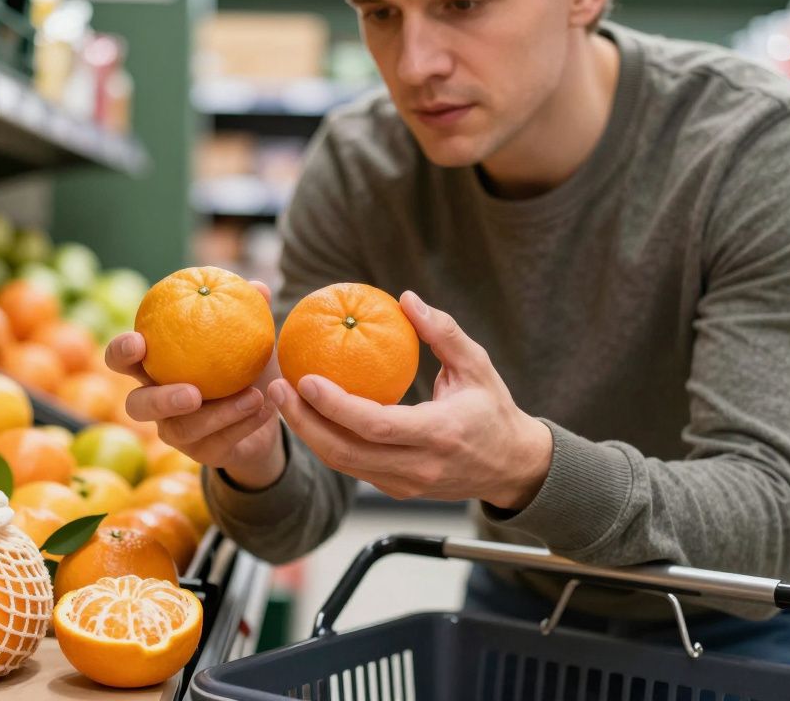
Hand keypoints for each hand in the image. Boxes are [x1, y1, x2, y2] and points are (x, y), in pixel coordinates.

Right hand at [105, 281, 285, 489]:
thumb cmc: (244, 365)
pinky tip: (267, 408)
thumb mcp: (249, 339)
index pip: (122, 359)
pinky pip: (217, 444)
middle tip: (193, 392)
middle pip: (136, 406)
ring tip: (254, 396)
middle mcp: (155, 402)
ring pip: (182, 429)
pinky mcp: (202, 454)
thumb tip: (257, 286)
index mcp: (155, 367)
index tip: (139, 341)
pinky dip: (244, 424)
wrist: (263, 414)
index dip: (121, 352)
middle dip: (160, 400)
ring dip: (220, 413)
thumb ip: (249, 312)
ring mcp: (175, 432)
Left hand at [267, 290, 552, 509]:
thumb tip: (406, 299)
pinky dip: (325, 442)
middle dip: (304, 423)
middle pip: (346, 452)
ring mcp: (406, 484)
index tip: (306, 379)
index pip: (376, 426)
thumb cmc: (494, 411)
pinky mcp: (397, 490)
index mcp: (440, 435)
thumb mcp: (478, 366)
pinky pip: (352, 467)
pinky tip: (307, 415)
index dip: (336, 406)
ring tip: (282, 399)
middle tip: (276, 388)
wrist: (513, 468)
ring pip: (343, 464)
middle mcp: (419, 466)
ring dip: (307, 434)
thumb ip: (443, 332)